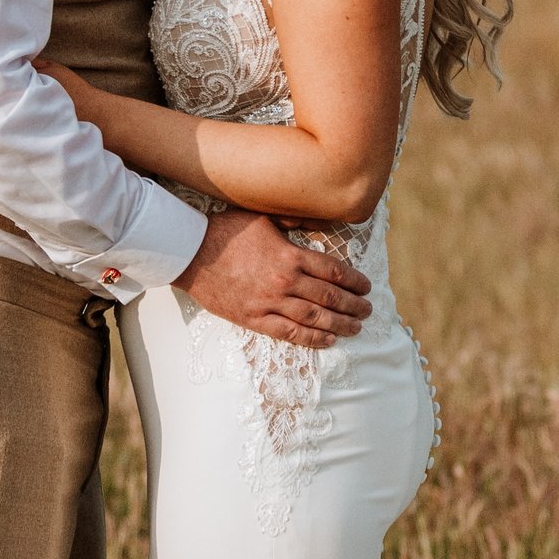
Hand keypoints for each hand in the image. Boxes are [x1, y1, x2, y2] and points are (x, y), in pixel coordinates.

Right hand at [176, 207, 370, 345]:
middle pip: (329, 297)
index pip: (334, 271)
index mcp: (291, 255)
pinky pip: (289, 333)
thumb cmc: (226, 231)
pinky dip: (311, 339)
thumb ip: (295, 222)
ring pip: (314, 319)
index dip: (354, 281)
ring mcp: (270, 302)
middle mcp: (285, 281)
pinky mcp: (254, 319)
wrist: (190, 252)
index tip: (366, 287)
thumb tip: (322, 221)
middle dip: (353, 306)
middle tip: (368, 311)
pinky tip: (328, 341)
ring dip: (340, 325)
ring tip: (356, 328)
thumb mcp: (265, 217)